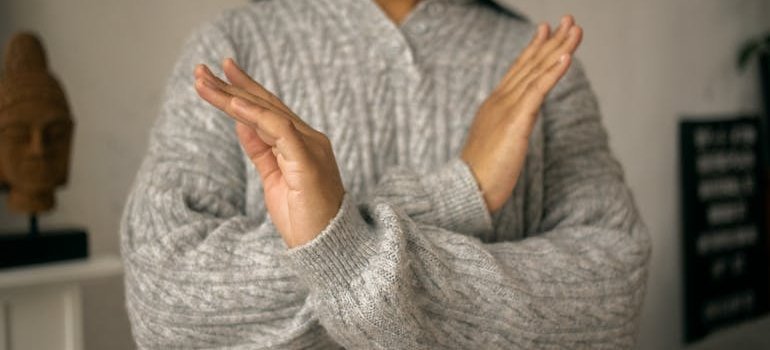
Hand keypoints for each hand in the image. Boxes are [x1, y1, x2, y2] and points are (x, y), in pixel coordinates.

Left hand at [193, 58, 344, 247]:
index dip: (244, 89)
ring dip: (233, 96)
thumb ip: (261, 150)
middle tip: (201, 70)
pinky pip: (280, 129)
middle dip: (232, 86)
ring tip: (204, 83)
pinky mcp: (307, 160)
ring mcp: (310, 147)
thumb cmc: (304, 219)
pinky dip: (255, 115)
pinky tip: (233, 105)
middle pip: (265, 105)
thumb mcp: (274, 179)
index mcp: (301, 143)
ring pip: (267, 112)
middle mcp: (309, 139)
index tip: (220, 73)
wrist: (327, 247)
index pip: (269, 109)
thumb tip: (241, 123)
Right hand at [461, 15, 582, 212]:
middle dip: (551, 41)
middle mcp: (499, 101)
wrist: (466, 191)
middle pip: (530, 65)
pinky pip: (537, 92)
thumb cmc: (479, 176)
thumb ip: (506, 129)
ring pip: (536, 72)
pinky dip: (553, 73)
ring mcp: (506, 110)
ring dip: (558, 49)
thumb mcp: (495, 145)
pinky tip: (566, 57)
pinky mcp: (515, 122)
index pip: (517, 71)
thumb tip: (515, 127)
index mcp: (494, 106)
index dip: (533, 49)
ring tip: (574, 30)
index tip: (546, 31)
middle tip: (569, 20)